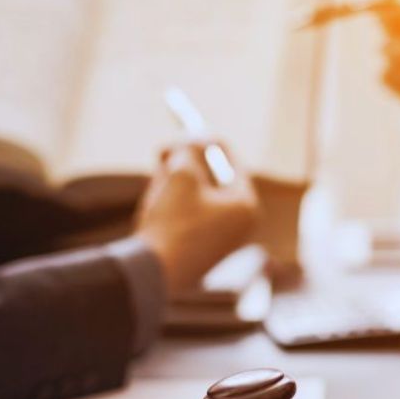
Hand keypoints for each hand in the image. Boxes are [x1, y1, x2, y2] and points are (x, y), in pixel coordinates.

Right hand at [135, 144, 258, 296]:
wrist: (152, 273)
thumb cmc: (172, 222)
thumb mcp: (181, 173)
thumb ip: (190, 150)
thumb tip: (192, 144)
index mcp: (247, 205)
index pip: (229, 161)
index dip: (205, 140)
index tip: (186, 126)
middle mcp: (241, 225)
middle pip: (213, 178)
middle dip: (184, 162)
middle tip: (161, 151)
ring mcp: (221, 240)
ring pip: (195, 195)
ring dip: (173, 181)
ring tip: (156, 183)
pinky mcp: (200, 250)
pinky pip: (188, 215)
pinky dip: (171, 203)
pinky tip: (154, 206)